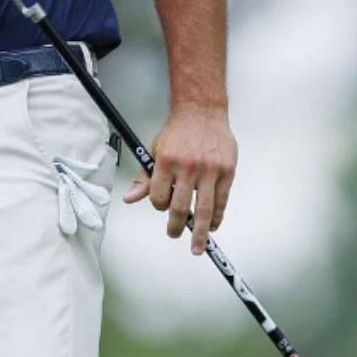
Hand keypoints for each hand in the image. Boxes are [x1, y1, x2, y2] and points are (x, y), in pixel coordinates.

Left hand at [124, 104, 236, 254]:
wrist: (202, 111)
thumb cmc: (178, 131)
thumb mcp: (154, 150)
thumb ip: (145, 177)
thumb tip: (130, 198)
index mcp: (166, 162)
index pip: (159, 197)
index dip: (159, 207)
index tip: (163, 208)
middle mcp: (188, 167)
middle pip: (180, 208)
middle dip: (176, 227)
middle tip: (175, 235)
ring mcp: (209, 169)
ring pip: (204, 208)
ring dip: (200, 231)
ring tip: (198, 244)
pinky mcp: (227, 169)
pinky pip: (222, 199)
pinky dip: (218, 216)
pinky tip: (213, 224)